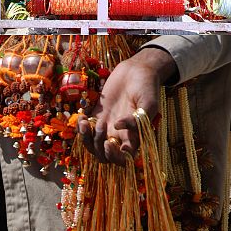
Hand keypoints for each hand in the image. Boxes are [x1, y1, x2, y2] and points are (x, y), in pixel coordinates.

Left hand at [76, 47, 176, 164]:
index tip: (110, 143)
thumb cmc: (147, 87)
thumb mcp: (149, 103)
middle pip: (104, 156)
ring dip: (86, 138)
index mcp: (134, 137)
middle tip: (99, 130)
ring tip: (86, 123)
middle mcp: (119, 136)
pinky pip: (85, 130)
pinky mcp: (96, 116)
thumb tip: (119, 126)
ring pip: (92, 145)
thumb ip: (138, 119)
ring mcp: (107, 126)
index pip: (124, 159)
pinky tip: (82, 116)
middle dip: (98, 149)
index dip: (115, 157)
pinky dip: (80, 127)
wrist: (136, 71)